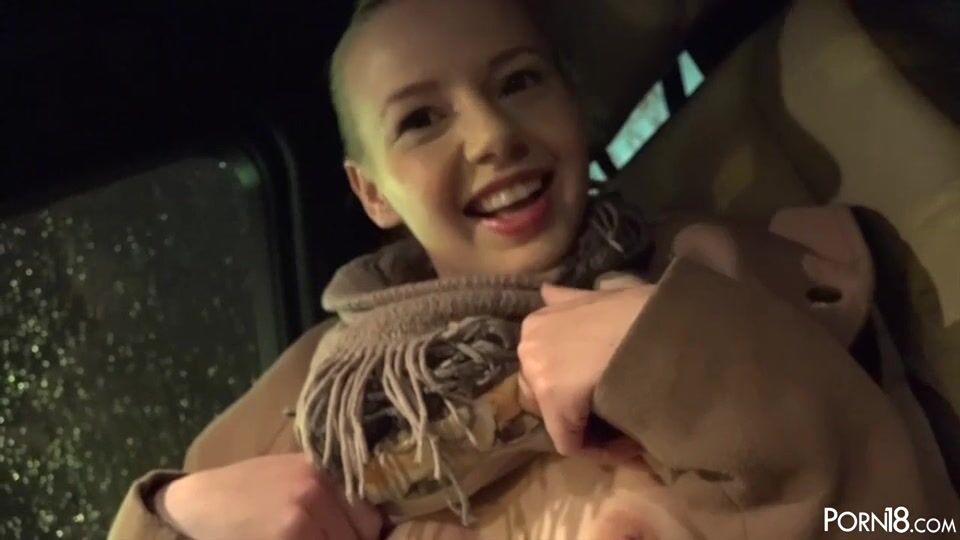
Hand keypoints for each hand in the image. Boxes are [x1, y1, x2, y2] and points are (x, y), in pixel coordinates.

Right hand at [154, 453, 381, 539]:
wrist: (200, 501)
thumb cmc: (248, 489)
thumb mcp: (296, 475)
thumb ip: (332, 493)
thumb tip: (372, 524)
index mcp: (327, 470)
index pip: (371, 516)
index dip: (363, 535)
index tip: (353, 539)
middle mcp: (319, 488)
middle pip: (359, 537)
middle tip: (321, 538)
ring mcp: (303, 513)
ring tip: (300, 538)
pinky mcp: (288, 534)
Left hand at [518, 280, 652, 455]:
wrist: (666, 322)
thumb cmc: (641, 309)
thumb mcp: (599, 296)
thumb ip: (569, 299)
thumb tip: (546, 291)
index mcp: (536, 322)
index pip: (544, 371)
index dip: (576, 390)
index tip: (610, 398)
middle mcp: (528, 347)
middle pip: (543, 398)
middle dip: (577, 410)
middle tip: (615, 415)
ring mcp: (538, 374)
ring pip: (558, 421)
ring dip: (592, 430)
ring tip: (629, 431)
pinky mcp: (555, 401)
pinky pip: (569, 442)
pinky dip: (600, 449)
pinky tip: (632, 445)